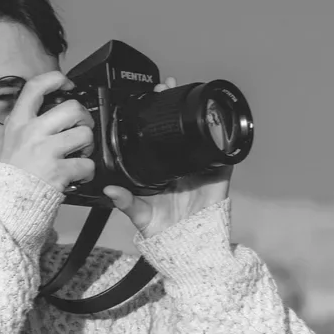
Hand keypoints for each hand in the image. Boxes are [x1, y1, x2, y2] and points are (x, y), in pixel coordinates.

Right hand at [0, 71, 95, 193]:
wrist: (2, 204)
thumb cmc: (4, 176)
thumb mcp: (2, 143)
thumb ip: (17, 126)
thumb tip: (28, 111)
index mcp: (18, 123)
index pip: (35, 87)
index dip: (55, 79)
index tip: (66, 83)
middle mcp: (32, 133)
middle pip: (72, 108)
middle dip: (84, 118)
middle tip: (80, 128)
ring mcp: (46, 151)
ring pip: (85, 134)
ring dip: (88, 145)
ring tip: (79, 153)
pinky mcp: (59, 171)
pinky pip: (87, 164)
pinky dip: (87, 171)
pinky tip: (78, 174)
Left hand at [102, 76, 232, 238]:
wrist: (189, 248)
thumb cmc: (163, 232)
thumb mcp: (140, 215)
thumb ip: (126, 202)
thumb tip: (109, 190)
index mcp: (160, 168)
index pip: (156, 135)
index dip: (153, 116)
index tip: (147, 96)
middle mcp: (179, 164)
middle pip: (178, 128)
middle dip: (173, 104)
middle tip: (166, 84)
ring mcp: (200, 167)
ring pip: (201, 133)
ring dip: (198, 113)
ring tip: (189, 93)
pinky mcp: (219, 175)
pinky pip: (224, 154)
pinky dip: (224, 140)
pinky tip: (219, 124)